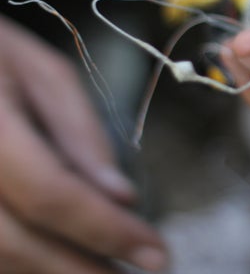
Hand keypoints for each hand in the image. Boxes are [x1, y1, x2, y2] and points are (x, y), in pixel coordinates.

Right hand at [0, 15, 167, 272]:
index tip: (157, 254)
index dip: (106, 230)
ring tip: (108, 272)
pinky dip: (23, 264)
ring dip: (53, 273)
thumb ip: (81, 135)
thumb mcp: (43, 74)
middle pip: (14, 244)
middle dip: (82, 270)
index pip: (50, 194)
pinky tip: (63, 262)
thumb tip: (122, 198)